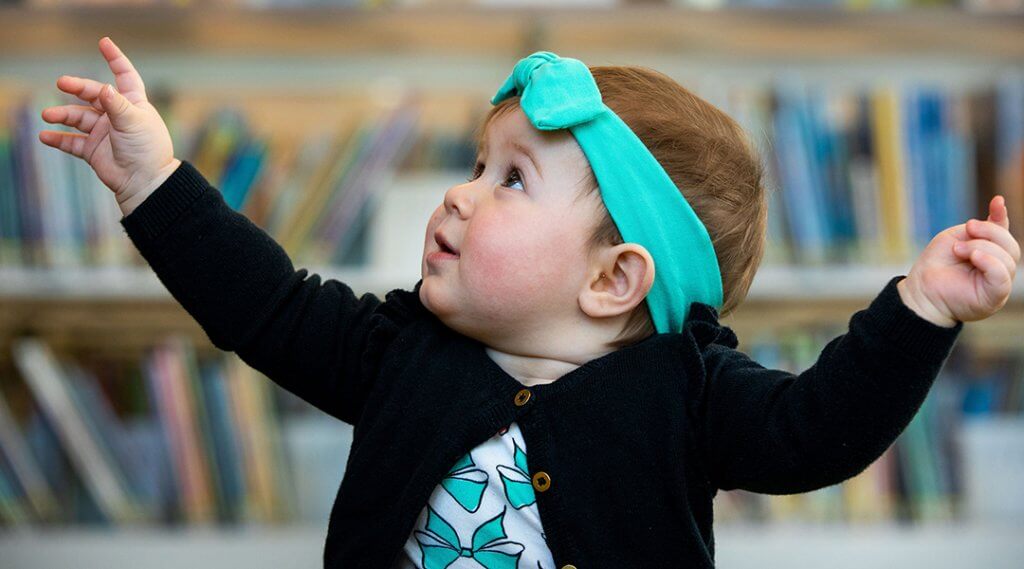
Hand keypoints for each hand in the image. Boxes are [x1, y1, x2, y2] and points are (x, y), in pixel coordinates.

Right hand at [38, 36, 180, 215]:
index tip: (103, 43)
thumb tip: (103, 87)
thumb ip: (116, 105)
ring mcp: (104, 133)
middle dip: (77, 87)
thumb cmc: (146, 150)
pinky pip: (72, 141)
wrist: (145, 183)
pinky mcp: (94, 150)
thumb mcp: (134, 122)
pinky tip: (45, 136)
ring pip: (78, 117)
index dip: (116, 59)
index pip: (124, 76)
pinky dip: (58, 138)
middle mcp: (117, 116)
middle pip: (93, 94)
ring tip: (47, 116)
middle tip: (62, 83)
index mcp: (133, 104)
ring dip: (62, 115)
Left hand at [898, 195, 1019, 326]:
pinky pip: (1002, 276)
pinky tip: (974, 257)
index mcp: (991, 252)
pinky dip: (990, 262)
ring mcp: (999, 283)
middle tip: (968, 229)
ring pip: (1007, 258)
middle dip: (989, 232)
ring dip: (981, 248)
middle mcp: (999, 267)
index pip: (1004, 233)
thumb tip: (999, 207)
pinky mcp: (995, 296)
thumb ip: (979, 228)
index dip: (1002, 216)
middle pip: (1010, 245)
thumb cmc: (936, 265)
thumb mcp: (956, 238)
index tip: (997, 201)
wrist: (921, 290)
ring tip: (958, 250)